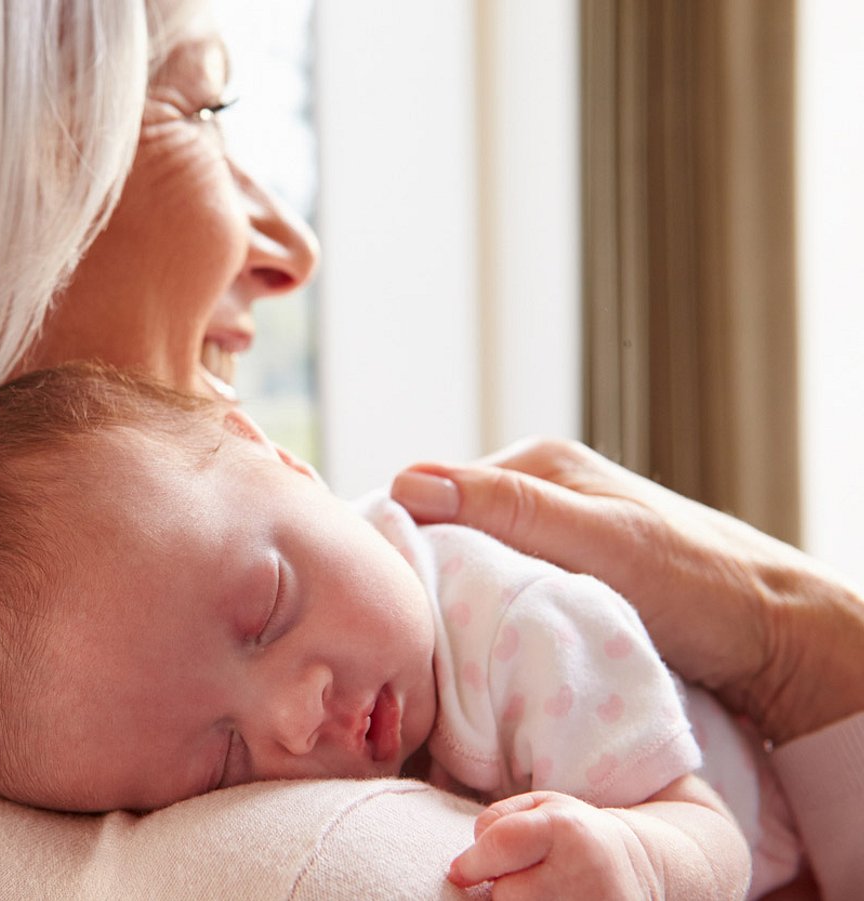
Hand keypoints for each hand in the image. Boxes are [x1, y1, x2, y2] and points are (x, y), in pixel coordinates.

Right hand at [391, 438, 863, 744]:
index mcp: (537, 463)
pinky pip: (498, 593)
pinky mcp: (560, 578)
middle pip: (447, 533)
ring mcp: (549, 536)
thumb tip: (408, 480)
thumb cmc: (696, 584)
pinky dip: (483, 619)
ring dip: (454, 604)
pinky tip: (480, 648)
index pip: (432, 494)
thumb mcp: (598, 540)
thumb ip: (509, 508)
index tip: (388, 600)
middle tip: (413, 635)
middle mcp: (537, 493)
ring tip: (441, 647)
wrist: (775, 636)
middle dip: (426, 578)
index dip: (402, 543)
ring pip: (469, 568)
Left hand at [448, 792, 658, 899]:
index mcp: (565, 828)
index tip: (459, 872)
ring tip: (539, 893)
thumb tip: (463, 867)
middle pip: (507, 895)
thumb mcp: (539, 806)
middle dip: (502, 889)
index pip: (501, 845)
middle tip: (520, 879)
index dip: (471, 863)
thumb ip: (495, 821)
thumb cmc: (572, 833)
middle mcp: (584, 869)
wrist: (635, 865)